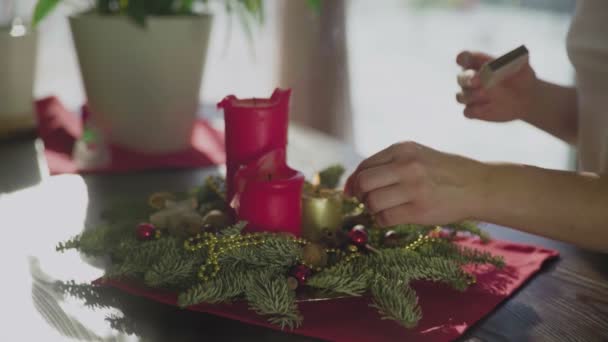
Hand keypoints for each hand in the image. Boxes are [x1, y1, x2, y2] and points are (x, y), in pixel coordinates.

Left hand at [344, 142, 486, 226]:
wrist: (478, 186)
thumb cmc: (444, 172)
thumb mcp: (417, 156)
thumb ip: (388, 165)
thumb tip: (353, 183)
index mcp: (403, 149)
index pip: (364, 165)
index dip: (354, 180)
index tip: (353, 190)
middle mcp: (406, 165)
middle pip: (363, 182)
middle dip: (359, 194)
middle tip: (366, 201)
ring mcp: (413, 188)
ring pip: (372, 202)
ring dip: (371, 209)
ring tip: (382, 209)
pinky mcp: (419, 210)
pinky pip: (385, 218)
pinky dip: (381, 220)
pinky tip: (391, 217)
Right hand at [455, 50, 537, 121]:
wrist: (526, 99)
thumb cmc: (521, 78)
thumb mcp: (522, 66)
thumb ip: (514, 61)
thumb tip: (505, 62)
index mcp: (477, 63)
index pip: (464, 58)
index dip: (463, 58)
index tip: (462, 59)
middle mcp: (469, 79)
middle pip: (461, 78)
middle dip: (467, 78)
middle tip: (476, 80)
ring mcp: (470, 96)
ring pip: (461, 96)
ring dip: (472, 96)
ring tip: (487, 94)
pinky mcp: (473, 111)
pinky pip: (468, 112)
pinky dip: (476, 110)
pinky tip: (487, 108)